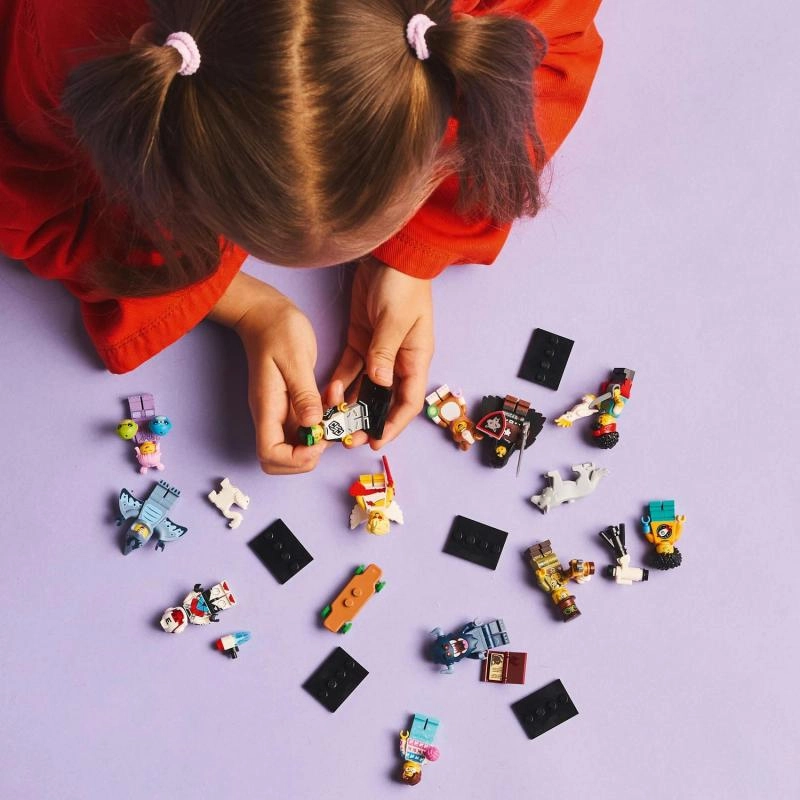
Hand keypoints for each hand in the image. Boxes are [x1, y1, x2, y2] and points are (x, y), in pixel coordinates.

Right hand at [209, 272, 325, 473]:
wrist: (267, 313)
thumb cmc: (278, 330)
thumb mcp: (295, 359)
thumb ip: (304, 394)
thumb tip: (312, 424)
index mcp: (267, 408)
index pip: (270, 454)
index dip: (295, 458)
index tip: (317, 439)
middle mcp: (271, 415)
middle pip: (280, 460)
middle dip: (307, 457)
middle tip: (327, 432)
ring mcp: (281, 412)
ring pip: (295, 447)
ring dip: (318, 440)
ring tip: (334, 412)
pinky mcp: (292, 405)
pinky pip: (306, 428)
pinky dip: (322, 423)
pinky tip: (333, 401)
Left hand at [330, 256, 433, 447]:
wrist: (390, 256)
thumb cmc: (402, 286)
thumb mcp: (394, 320)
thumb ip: (385, 352)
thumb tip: (378, 383)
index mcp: (415, 358)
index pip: (408, 401)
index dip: (394, 425)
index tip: (376, 442)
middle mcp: (398, 360)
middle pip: (384, 399)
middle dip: (367, 420)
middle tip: (347, 438)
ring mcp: (379, 352)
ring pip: (364, 388)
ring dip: (350, 404)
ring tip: (332, 421)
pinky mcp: (361, 341)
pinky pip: (350, 370)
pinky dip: (340, 383)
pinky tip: (327, 395)